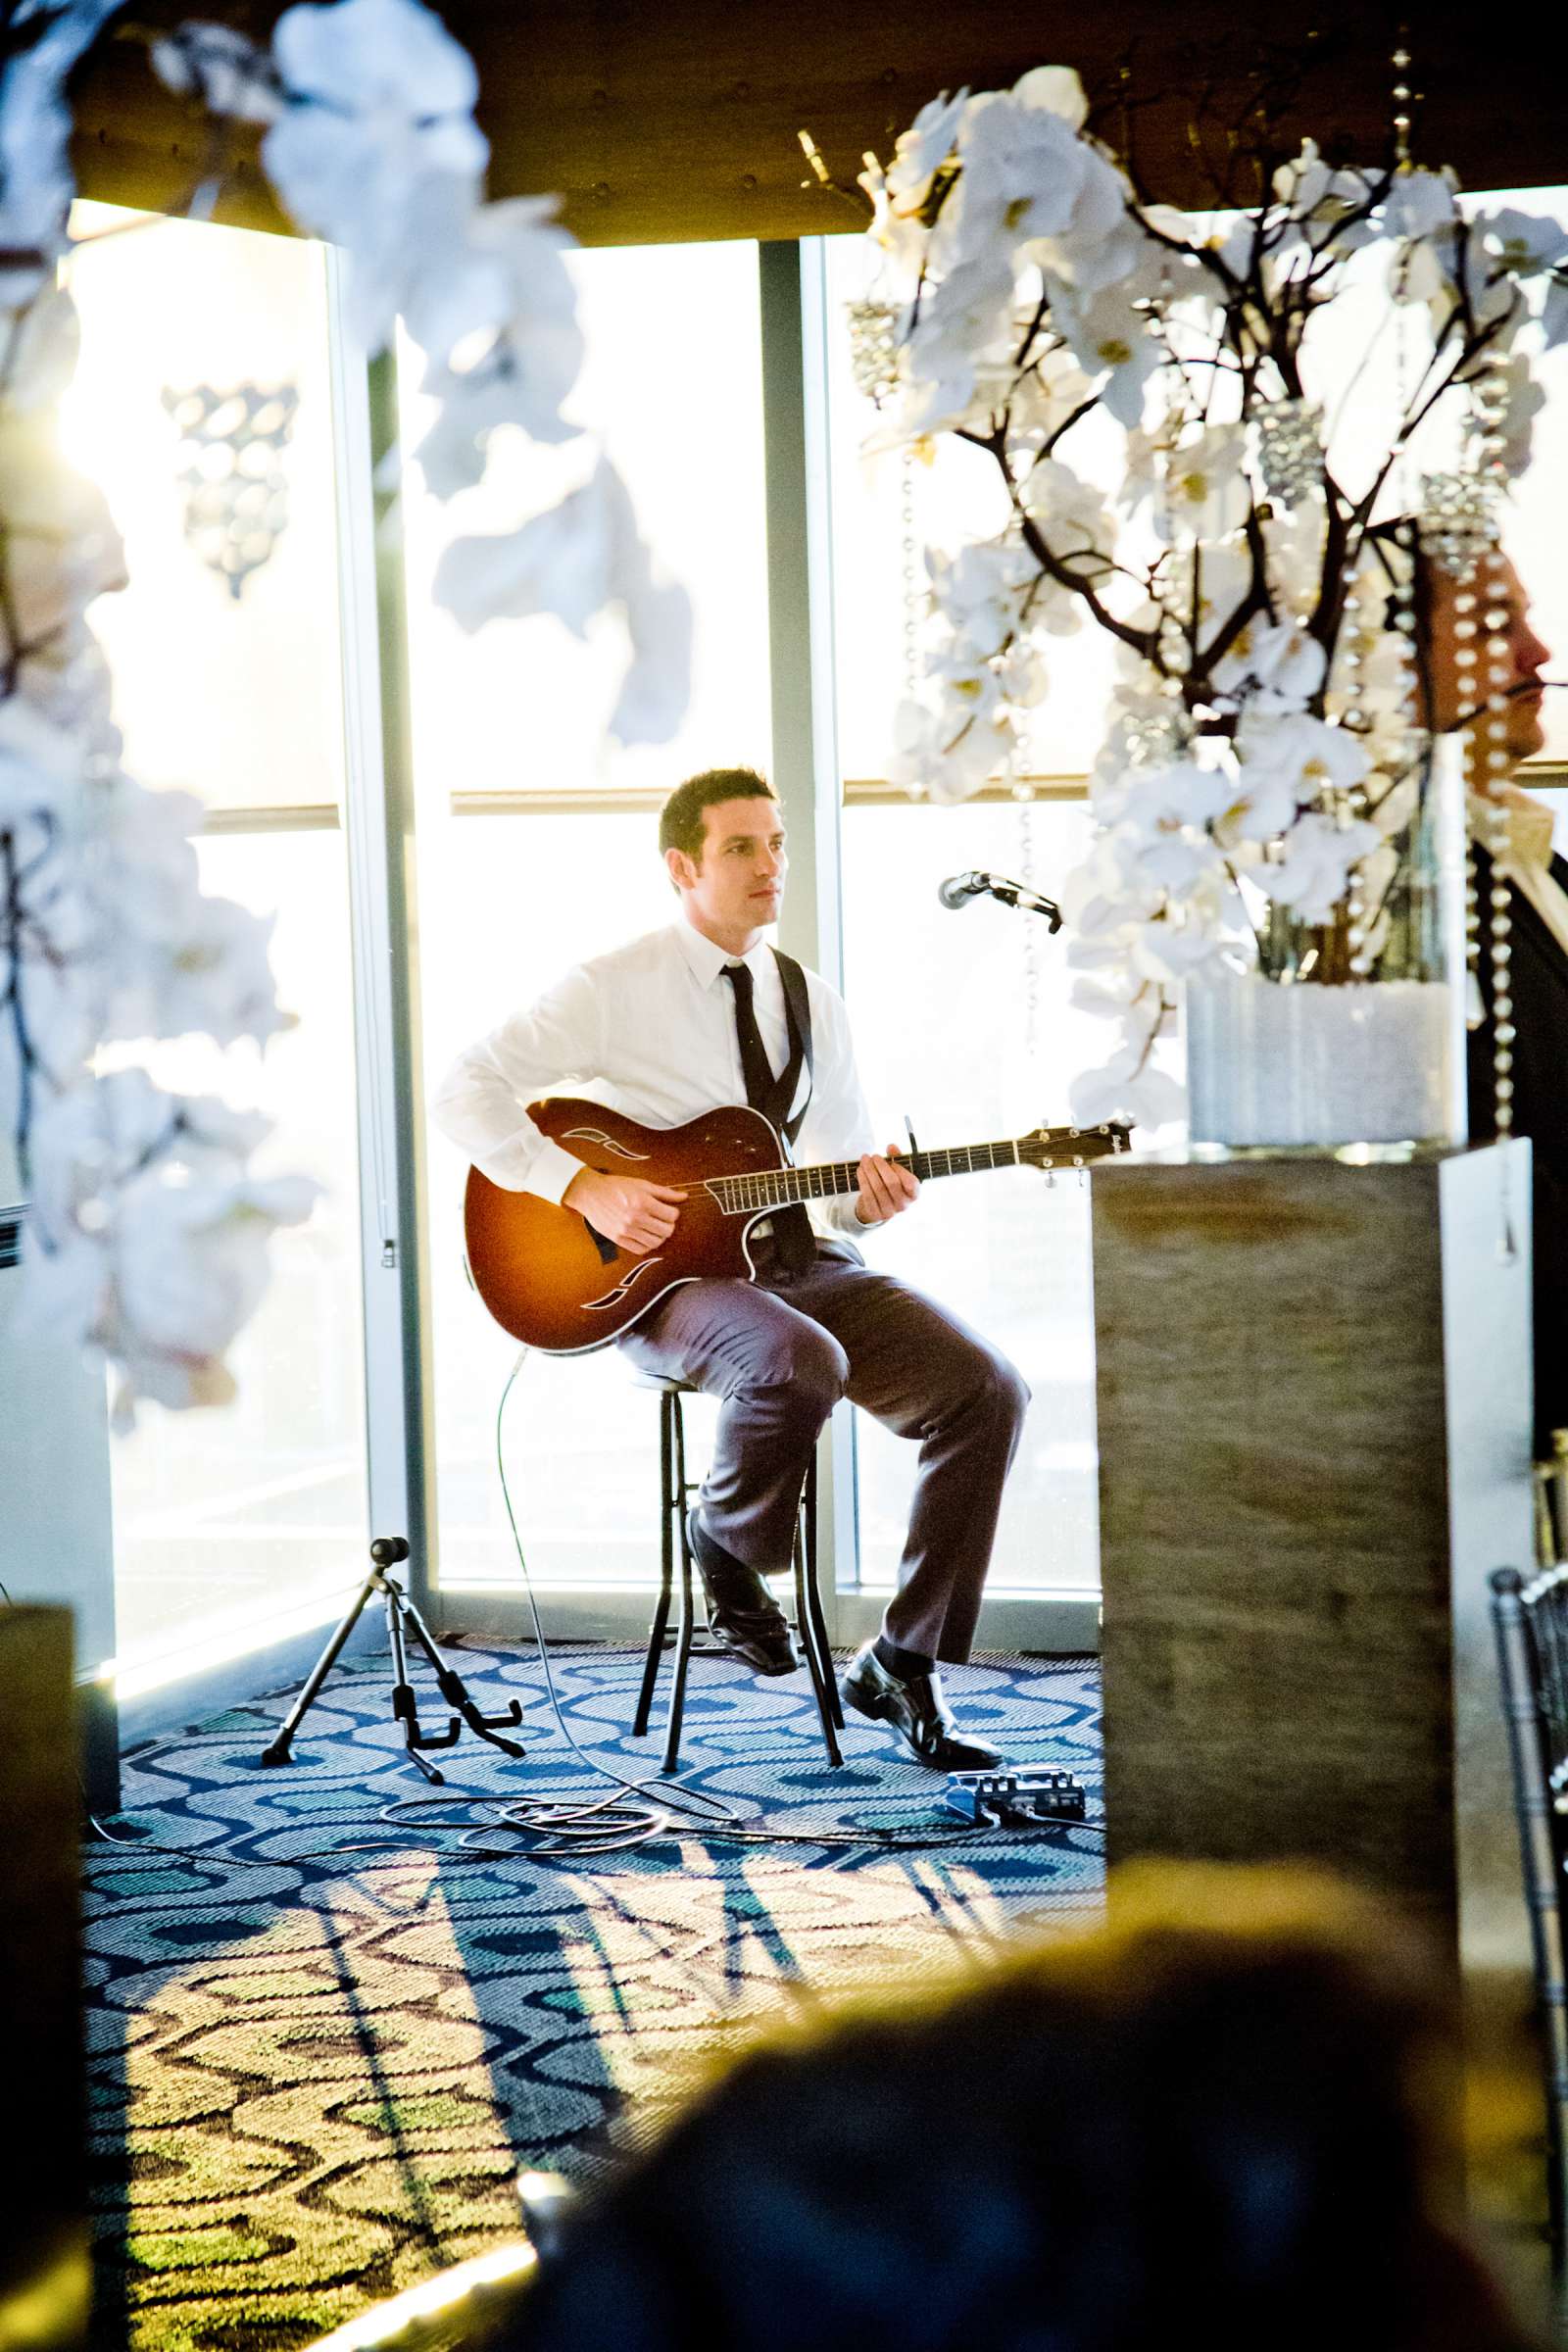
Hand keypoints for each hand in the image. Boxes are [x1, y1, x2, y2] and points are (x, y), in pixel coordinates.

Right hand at [563, 1167, 683, 1254]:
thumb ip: (664, 1192)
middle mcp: (635, 1218)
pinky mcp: (618, 1239)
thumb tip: (684, 1196)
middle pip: (666, 1231)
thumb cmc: (616, 1186)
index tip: (669, 1211)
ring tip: (655, 1228)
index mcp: (643, 1202)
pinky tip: (645, 1236)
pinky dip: (647, 1245)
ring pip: (655, 1242)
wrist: (590, 1193)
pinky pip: (641, 1249)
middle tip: (663, 1220)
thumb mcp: (642, 1185)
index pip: (671, 1215)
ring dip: (659, 1236)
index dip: (674, 1213)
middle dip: (669, 1225)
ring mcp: (626, 1230)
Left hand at [853, 1145, 919, 1226]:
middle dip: (881, 1166)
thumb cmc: (891, 1184)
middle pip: (892, 1183)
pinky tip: (860, 1170)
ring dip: (869, 1170)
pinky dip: (863, 1180)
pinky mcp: (875, 1214)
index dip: (901, 1170)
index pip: (910, 1183)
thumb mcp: (897, 1171)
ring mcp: (889, 1212)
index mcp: (913, 1195)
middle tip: (874, 1156)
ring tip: (865, 1160)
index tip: (892, 1161)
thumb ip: (897, 1158)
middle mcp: (903, 1205)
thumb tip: (891, 1147)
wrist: (878, 1206)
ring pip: (878, 1187)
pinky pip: (868, 1195)